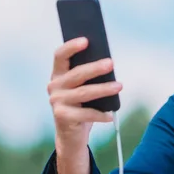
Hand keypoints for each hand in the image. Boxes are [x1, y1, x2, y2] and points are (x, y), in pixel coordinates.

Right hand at [47, 37, 122, 151]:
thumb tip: (108, 63)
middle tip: (111, 63)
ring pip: (83, 93)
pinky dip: (100, 114)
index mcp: (58, 74)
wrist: (71, 133)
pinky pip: (85, 114)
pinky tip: (111, 114)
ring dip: (103, 89)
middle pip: (76, 74)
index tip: (86, 40)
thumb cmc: (81, 104)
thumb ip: (90, 76)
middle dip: (95, 68)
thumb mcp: (84, 87)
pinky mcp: (62, 117)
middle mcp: (54, 86)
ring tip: (119, 86)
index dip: (71, 47)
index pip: (60, 56)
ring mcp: (56, 102)